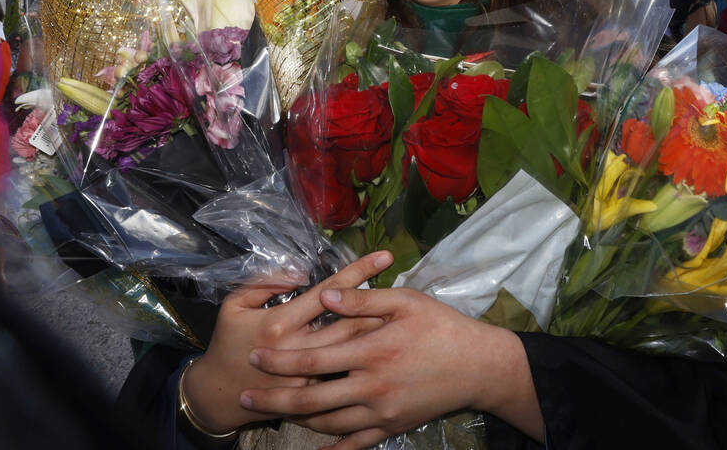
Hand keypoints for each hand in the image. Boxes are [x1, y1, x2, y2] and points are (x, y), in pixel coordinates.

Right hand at [181, 251, 393, 433]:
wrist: (221, 394)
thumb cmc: (228, 343)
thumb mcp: (233, 305)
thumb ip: (263, 283)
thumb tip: (296, 270)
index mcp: (280, 324)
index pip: (327, 292)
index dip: (357, 272)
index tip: (384, 256)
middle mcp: (299, 351)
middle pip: (350, 322)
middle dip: (380, 299)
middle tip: (408, 284)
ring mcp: (309, 379)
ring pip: (353, 352)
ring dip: (379, 331)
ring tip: (407, 312)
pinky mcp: (314, 397)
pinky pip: (347, 376)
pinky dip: (366, 361)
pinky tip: (386, 347)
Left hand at [242, 286, 535, 449]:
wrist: (480, 366)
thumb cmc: (442, 326)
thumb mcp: (406, 301)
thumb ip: (362, 299)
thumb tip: (323, 293)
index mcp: (371, 351)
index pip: (313, 360)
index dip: (280, 361)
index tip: (255, 357)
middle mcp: (372, 386)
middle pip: (311, 400)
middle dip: (274, 400)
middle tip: (246, 398)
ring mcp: (382, 412)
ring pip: (328, 424)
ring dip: (296, 421)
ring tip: (274, 414)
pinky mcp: (394, 427)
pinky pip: (357, 444)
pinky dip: (333, 449)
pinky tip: (315, 448)